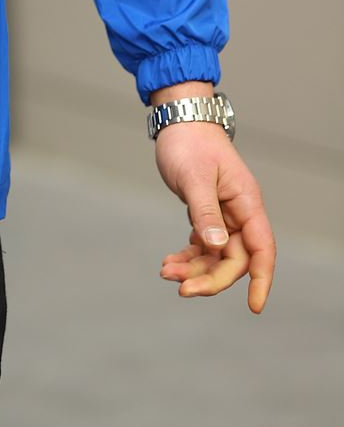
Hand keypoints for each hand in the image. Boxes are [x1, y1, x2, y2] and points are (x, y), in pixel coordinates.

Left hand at [154, 125, 275, 313]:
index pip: (262, 249)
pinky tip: (170, 262)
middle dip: (211, 278)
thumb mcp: (195, 177)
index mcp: (246, 202)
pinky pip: (203, 245)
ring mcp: (224, 214)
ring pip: (216, 255)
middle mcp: (239, 212)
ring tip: (165, 272)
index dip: (261, 279)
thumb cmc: (189, 142)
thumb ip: (205, 212)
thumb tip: (216, 246)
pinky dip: (189, 256)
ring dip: (194, 268)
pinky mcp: (207, 214)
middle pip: (235, 259)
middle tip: (181, 289)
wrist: (178, 119)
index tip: (254, 306)